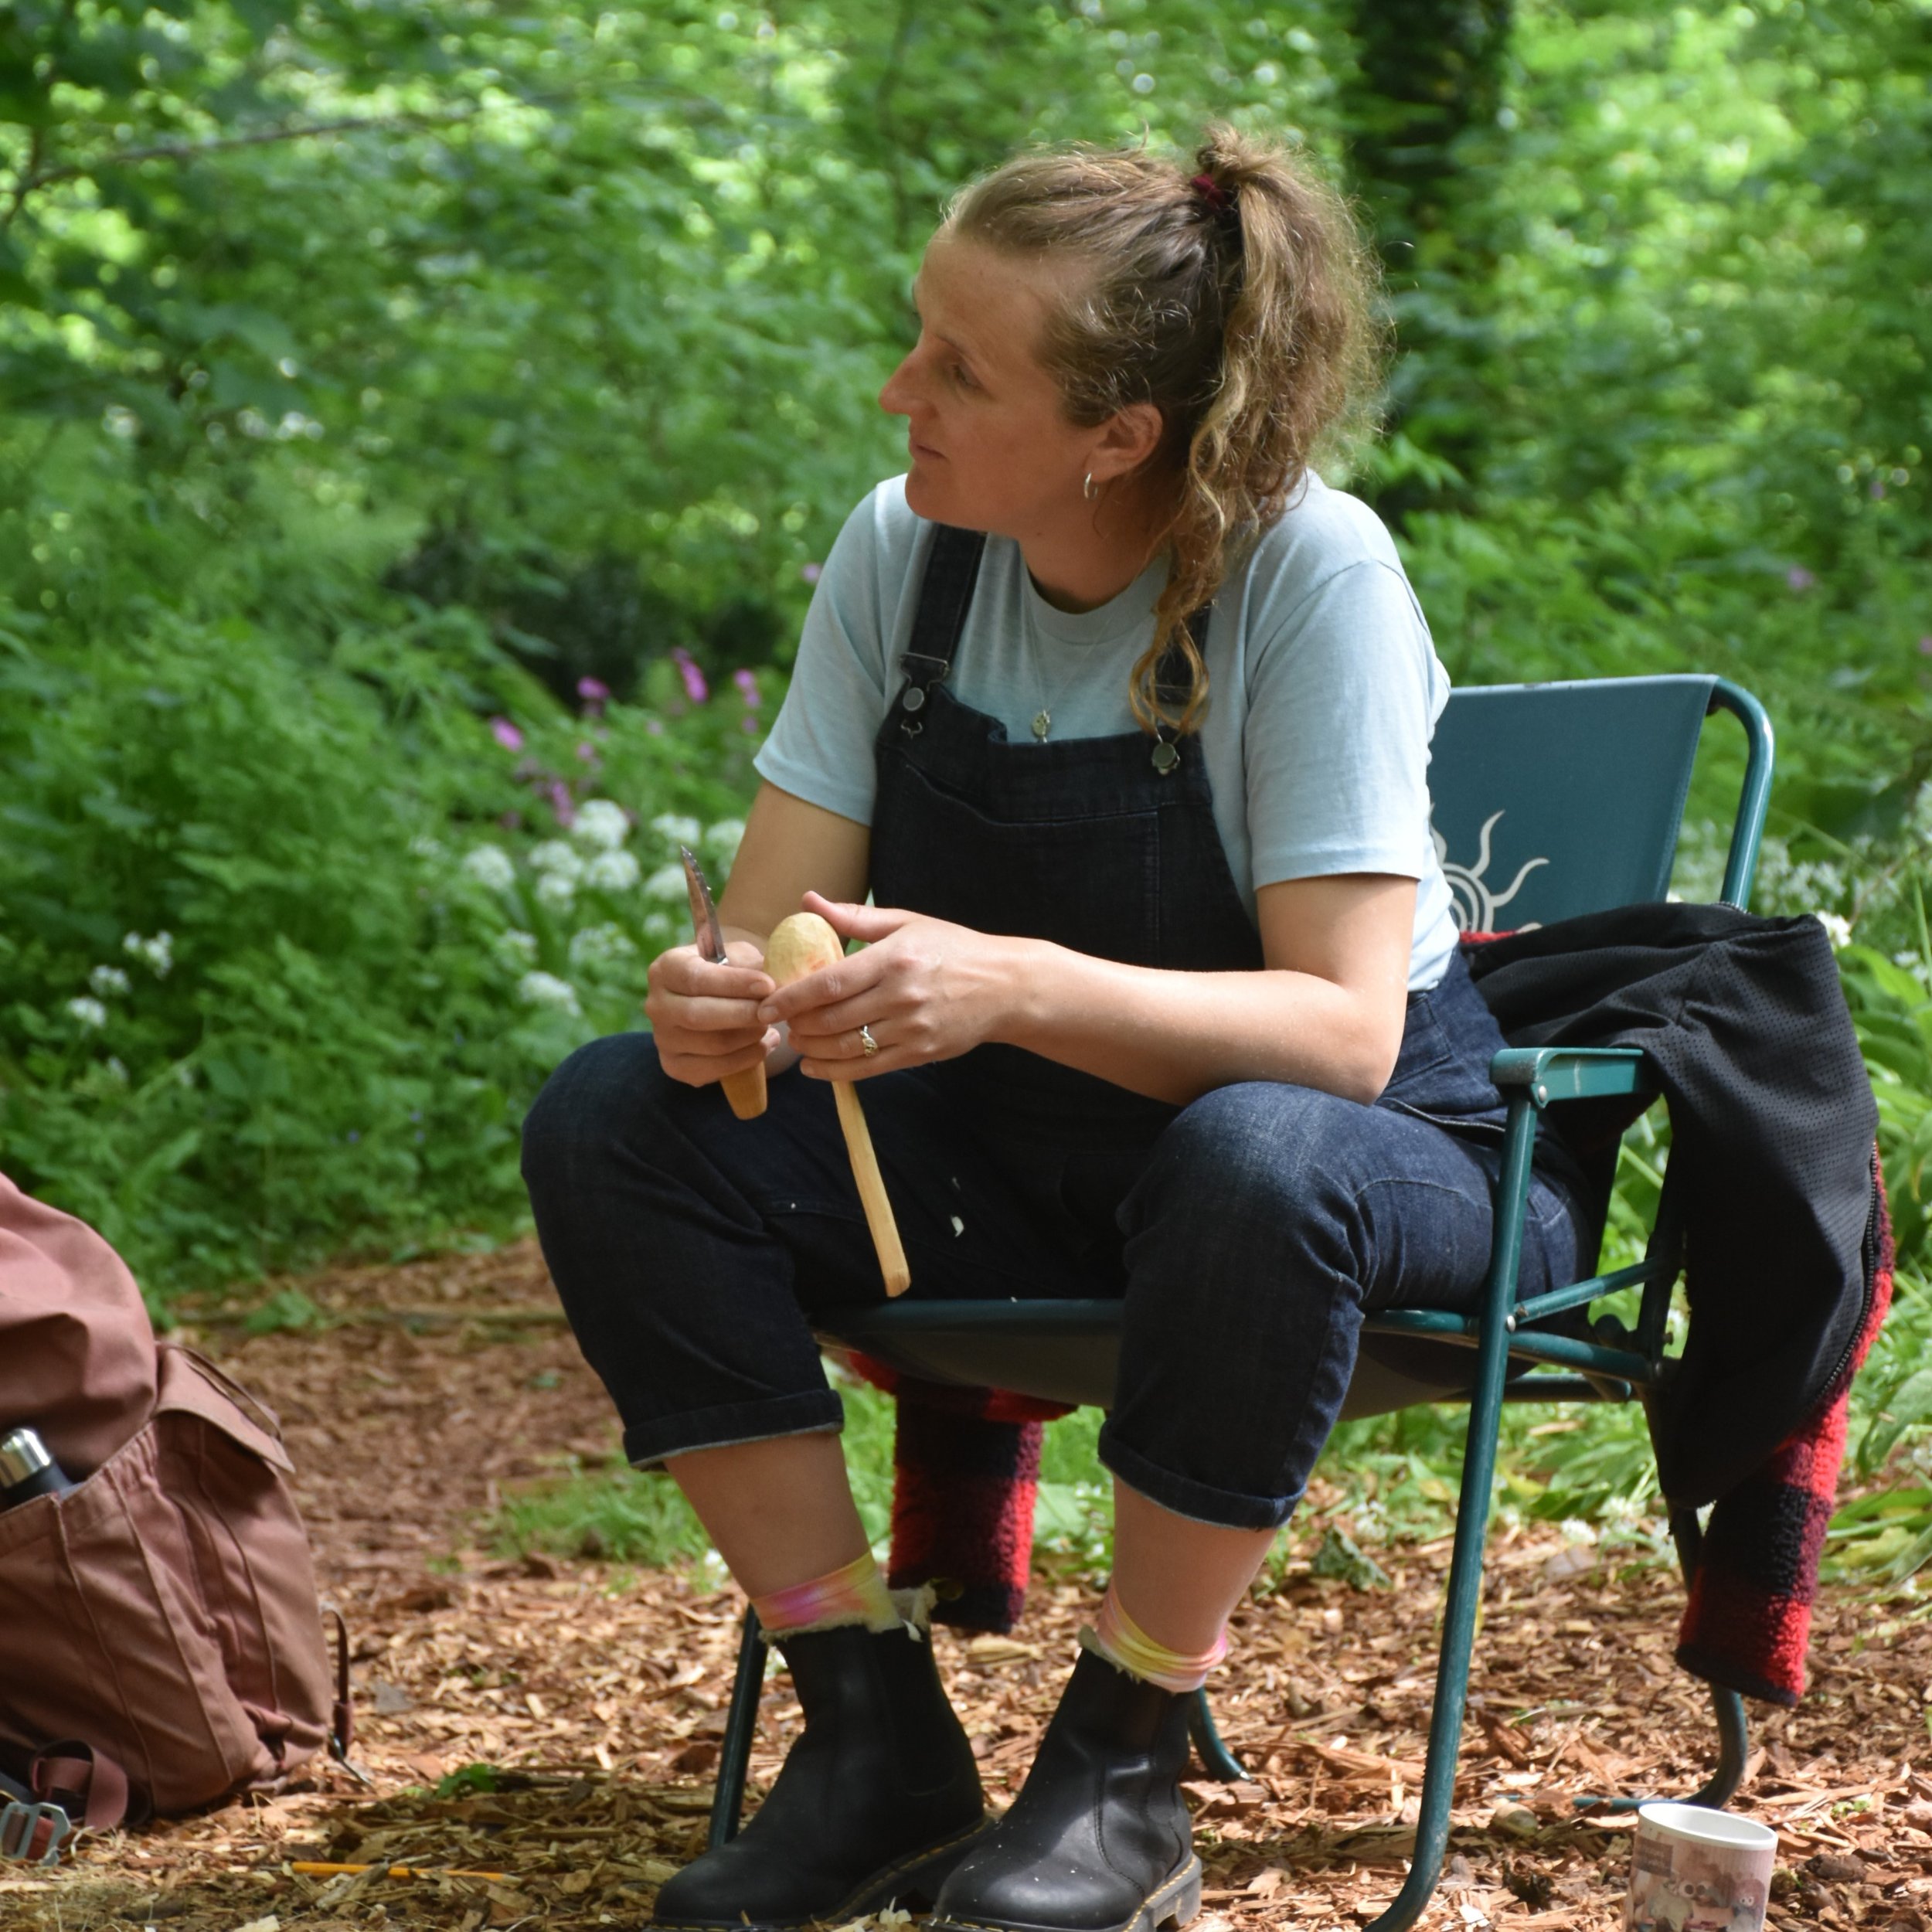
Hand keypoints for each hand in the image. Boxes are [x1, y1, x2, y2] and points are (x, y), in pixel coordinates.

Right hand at [644, 940, 777, 1088]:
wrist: (710, 1000)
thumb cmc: (726, 973)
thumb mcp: (738, 957)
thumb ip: (753, 965)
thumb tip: (775, 982)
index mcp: (666, 969)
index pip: (696, 978)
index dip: (734, 983)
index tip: (767, 986)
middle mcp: (656, 1005)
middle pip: (699, 1016)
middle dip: (743, 1015)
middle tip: (773, 1011)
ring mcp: (662, 1039)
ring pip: (712, 1046)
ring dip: (750, 1038)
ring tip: (771, 1027)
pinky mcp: (674, 1066)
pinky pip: (713, 1071)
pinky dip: (745, 1060)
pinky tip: (762, 1046)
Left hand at [755, 892, 1022, 1079]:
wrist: (1005, 986)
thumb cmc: (952, 949)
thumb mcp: (907, 923)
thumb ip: (855, 918)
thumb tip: (808, 901)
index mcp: (893, 958)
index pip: (828, 982)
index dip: (790, 997)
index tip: (765, 1004)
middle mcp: (901, 995)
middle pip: (831, 1019)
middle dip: (797, 1025)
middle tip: (780, 1023)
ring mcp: (912, 1027)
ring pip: (846, 1047)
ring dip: (812, 1049)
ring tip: (797, 1041)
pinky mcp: (920, 1052)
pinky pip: (868, 1068)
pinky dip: (835, 1071)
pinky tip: (815, 1067)